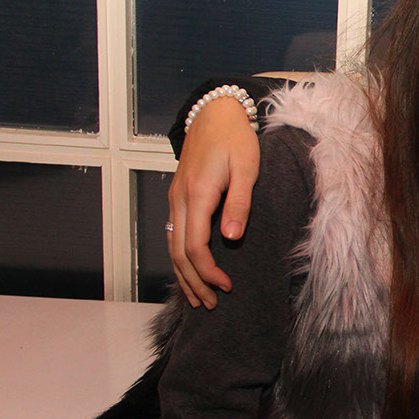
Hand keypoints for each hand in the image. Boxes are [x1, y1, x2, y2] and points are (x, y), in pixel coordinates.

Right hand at [167, 95, 260, 307]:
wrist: (215, 113)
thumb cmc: (236, 139)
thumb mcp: (247, 168)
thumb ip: (239, 203)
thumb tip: (231, 238)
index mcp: (197, 195)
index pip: (195, 246)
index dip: (208, 272)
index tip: (227, 286)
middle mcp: (180, 200)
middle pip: (178, 252)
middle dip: (194, 282)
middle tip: (213, 305)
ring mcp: (175, 199)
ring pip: (171, 246)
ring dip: (184, 274)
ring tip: (199, 298)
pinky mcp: (178, 197)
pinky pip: (173, 234)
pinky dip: (180, 257)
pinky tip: (189, 271)